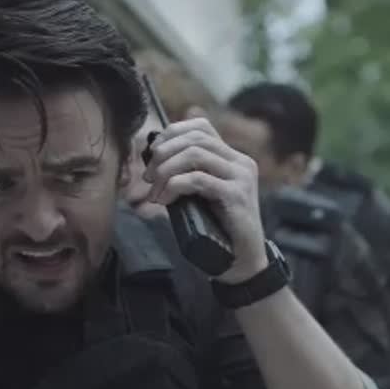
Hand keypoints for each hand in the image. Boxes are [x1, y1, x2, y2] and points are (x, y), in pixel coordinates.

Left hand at [142, 117, 268, 282]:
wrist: (241, 261)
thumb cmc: (217, 230)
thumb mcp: (200, 195)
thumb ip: (187, 173)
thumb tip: (155, 152)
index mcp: (233, 159)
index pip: (202, 126)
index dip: (173, 133)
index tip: (153, 154)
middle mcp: (241, 162)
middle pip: (195, 137)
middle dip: (164, 153)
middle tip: (148, 176)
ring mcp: (241, 177)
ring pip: (194, 154)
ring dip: (166, 170)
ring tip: (155, 191)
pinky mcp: (236, 195)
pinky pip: (197, 179)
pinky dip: (174, 186)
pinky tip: (165, 200)